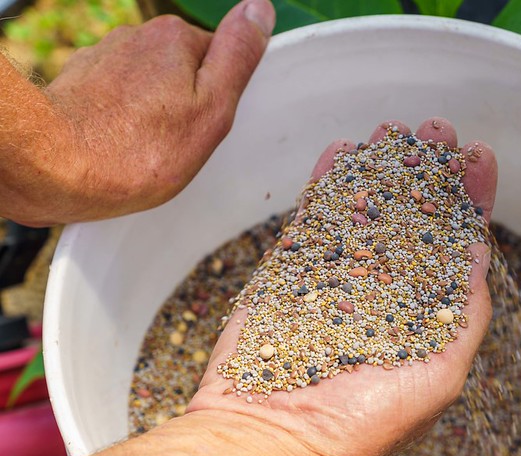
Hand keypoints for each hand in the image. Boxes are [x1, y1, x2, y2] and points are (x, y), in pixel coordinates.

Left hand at [26, 0, 274, 224]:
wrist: (52, 166)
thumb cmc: (140, 150)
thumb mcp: (212, 108)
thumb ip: (237, 56)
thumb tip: (259, 8)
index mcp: (175, 38)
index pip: (218, 57)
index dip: (220, 96)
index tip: (209, 125)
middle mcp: (135, 38)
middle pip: (181, 70)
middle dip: (186, 103)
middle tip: (181, 143)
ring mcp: (102, 59)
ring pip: (147, 86)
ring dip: (153, 113)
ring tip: (149, 150)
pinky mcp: (78, 84)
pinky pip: (116, 100)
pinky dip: (123, 121)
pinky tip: (121, 147)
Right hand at [189, 117, 497, 455]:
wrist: (268, 441)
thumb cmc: (362, 424)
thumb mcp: (439, 375)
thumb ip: (463, 314)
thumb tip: (482, 254)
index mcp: (421, 315)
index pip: (454, 248)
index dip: (469, 202)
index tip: (479, 159)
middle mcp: (381, 290)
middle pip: (410, 218)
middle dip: (427, 173)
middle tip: (437, 129)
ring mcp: (334, 276)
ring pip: (362, 208)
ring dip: (380, 167)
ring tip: (394, 127)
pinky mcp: (291, 270)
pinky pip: (312, 216)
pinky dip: (326, 181)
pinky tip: (343, 149)